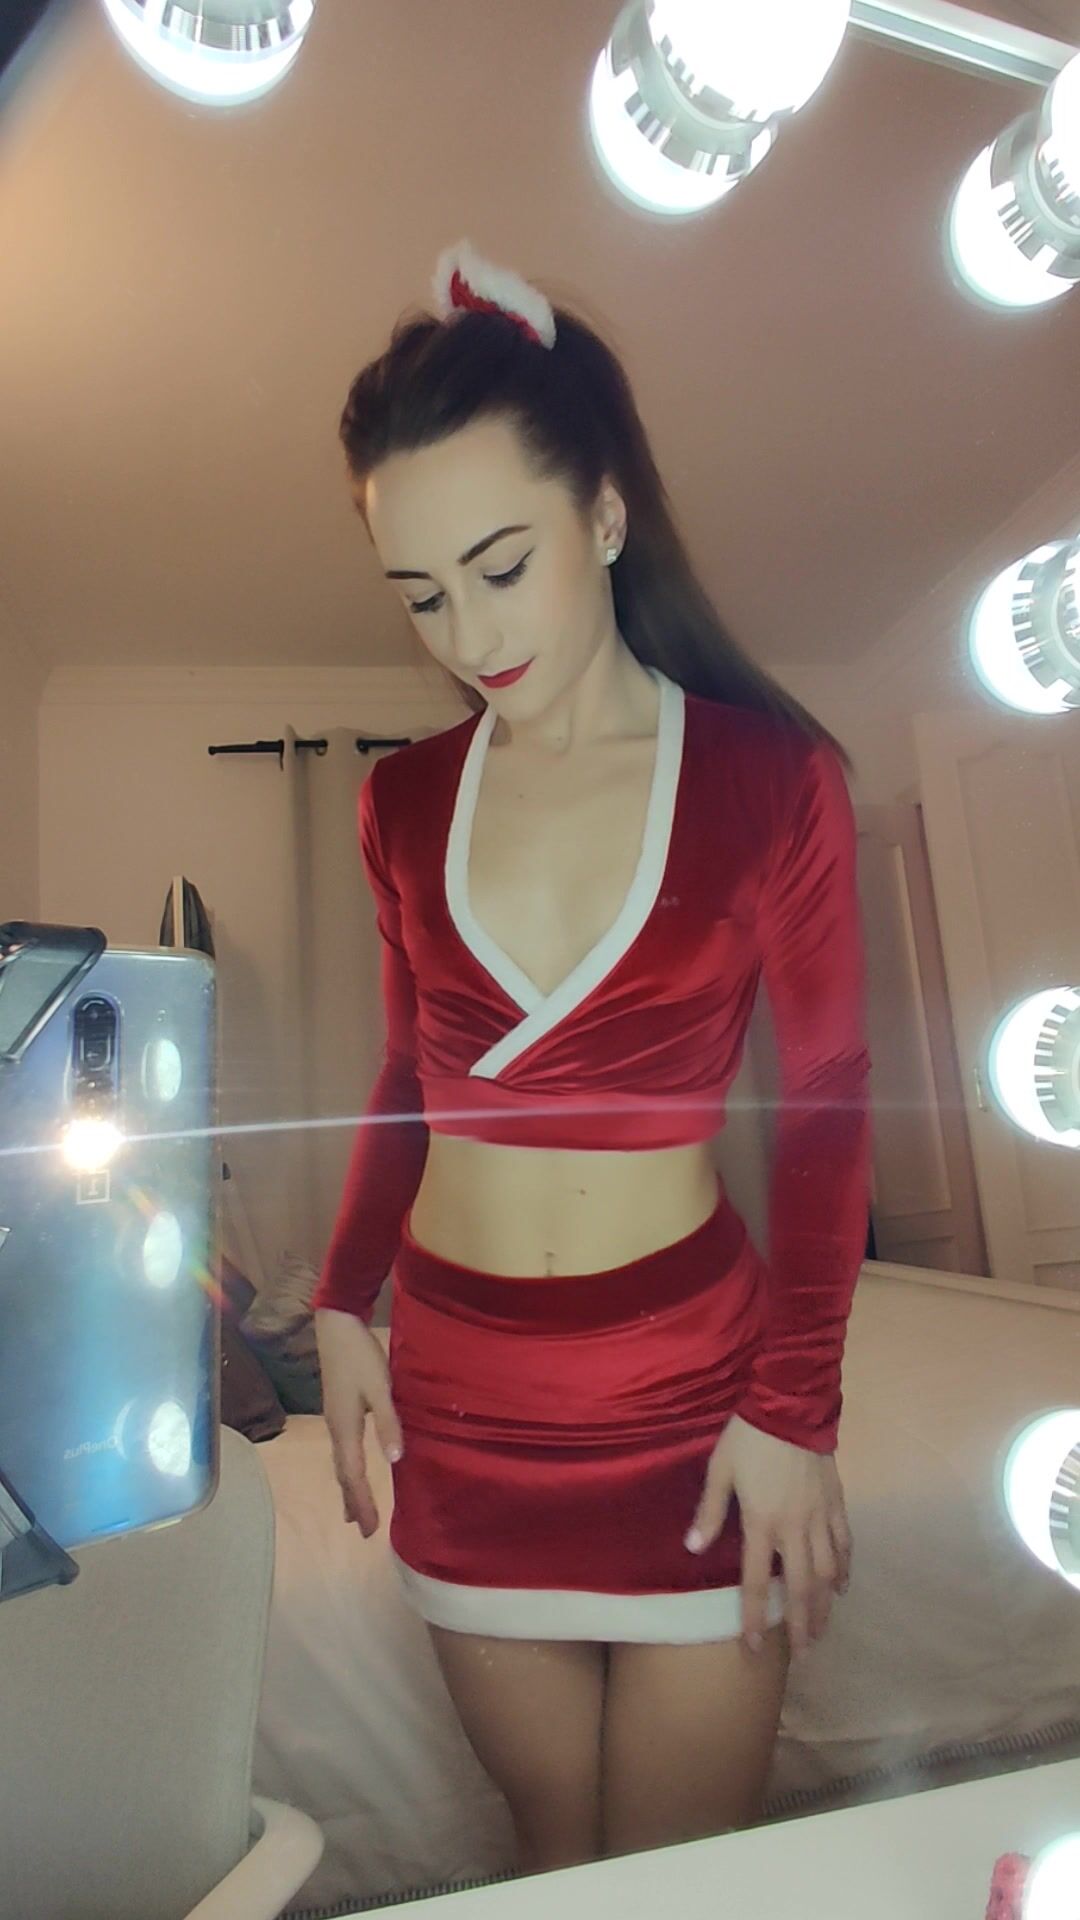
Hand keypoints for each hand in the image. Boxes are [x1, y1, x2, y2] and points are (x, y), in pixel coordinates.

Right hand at [315, 1308, 403, 1536]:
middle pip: (343, 1475)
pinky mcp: (337, 1410)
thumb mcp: (380, 1388)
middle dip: (354, 1502)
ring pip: (340, 1463)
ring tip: (353, 1511)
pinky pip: (342, 1451)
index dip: (363, 1503)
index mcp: (345, 1428)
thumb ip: (388, 1423)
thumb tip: (395, 1460)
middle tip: (363, 1530)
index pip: (353, 1476)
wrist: (336, 1327)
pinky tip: (352, 1468)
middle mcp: (336, 1429)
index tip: (371, 1530)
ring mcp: (334, 1419)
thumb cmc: (360, 1356)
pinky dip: (347, 1470)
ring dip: (348, 1489)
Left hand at [686, 1415, 851, 1655]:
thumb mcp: (720, 1470)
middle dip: (801, 1625)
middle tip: (802, 1656)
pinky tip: (842, 1586)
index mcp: (762, 1522)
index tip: (752, 1646)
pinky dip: (844, 1568)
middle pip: (801, 1588)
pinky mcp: (836, 1502)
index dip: (755, 1616)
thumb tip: (692, 1549)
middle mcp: (795, 1528)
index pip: (758, 1581)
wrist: (791, 1404)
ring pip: (828, 1572)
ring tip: (822, 1631)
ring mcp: (820, 1516)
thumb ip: (709, 1511)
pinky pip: (844, 1543)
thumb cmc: (749, 1437)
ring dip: (826, 1606)